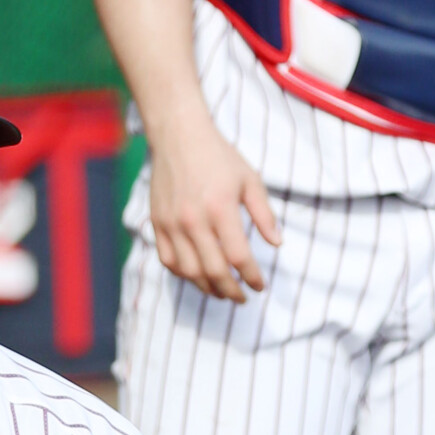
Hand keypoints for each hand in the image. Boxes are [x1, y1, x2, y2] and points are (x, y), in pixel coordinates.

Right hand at [146, 114, 280, 303]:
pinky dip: (183, 274)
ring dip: (207, 288)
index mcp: (221, 208)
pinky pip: (168, 260)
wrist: (179, 136)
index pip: (238, 257)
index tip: (260, 286)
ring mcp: (172, 223)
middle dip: (231, 291)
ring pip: (189, 271)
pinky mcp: (158, 223)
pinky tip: (197, 276)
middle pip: (213, 271)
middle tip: (242, 298)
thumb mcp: (250, 180)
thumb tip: (276, 244)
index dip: (251, 277)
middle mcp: (194, 220)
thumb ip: (264, 214)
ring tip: (221, 292)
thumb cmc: (219, 156)